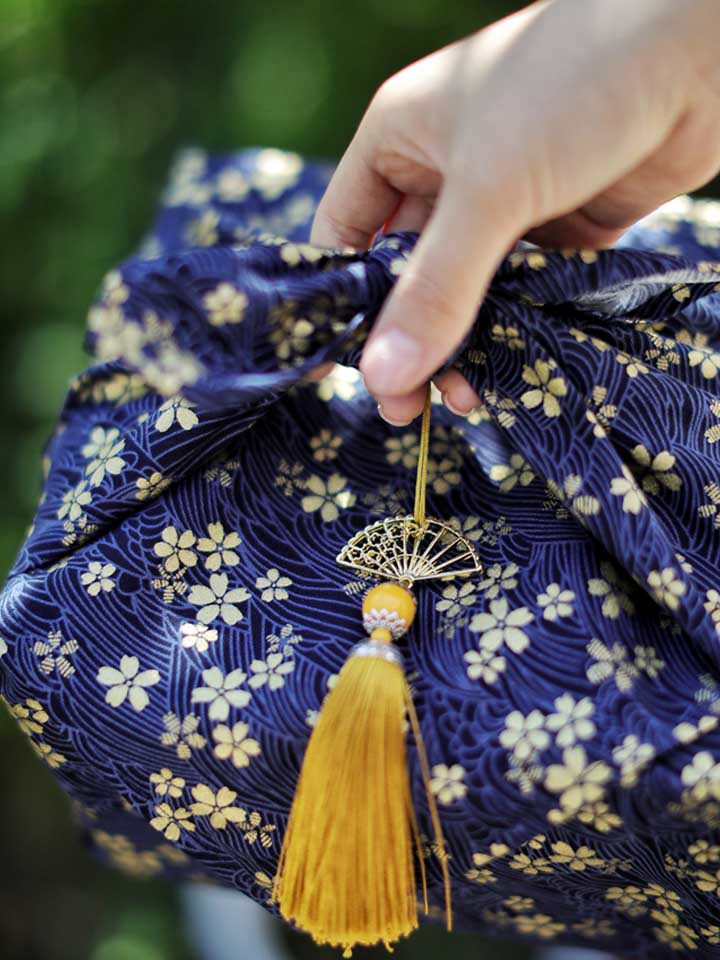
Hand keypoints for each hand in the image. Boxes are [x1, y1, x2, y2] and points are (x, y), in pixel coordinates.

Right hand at [311, 0, 719, 423]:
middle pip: (406, 275)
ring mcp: (504, 203)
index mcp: (400, 141)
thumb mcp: (489, 190)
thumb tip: (384, 380)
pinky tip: (510, 374)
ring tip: (465, 399)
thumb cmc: (573, 85)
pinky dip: (513, 332)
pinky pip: (521, 294)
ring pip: (465, 292)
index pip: (346, 235)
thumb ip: (437, 289)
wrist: (701, 48)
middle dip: (406, 341)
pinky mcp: (559, 228)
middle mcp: (445, 174)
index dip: (340, 304)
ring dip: (462, 346)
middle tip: (408, 409)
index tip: (340, 374)